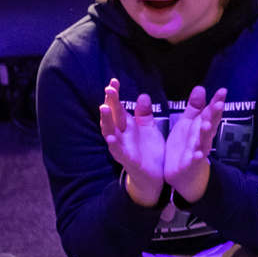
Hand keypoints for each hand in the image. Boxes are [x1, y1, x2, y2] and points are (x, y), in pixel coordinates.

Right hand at [98, 78, 163, 204]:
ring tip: (103, 108)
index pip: (118, 107)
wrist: (154, 175)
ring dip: (106, 121)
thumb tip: (142, 95)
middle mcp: (122, 135)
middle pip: (113, 117)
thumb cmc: (149, 151)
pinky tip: (111, 137)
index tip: (114, 81)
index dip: (115, 95)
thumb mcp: (148, 129)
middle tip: (108, 89)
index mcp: (128, 126)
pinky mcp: (128, 160)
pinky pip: (119, 152)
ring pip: (110, 132)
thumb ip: (145, 113)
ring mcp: (122, 147)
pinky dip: (114, 144)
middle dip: (110, 103)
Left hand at [163, 85, 227, 200]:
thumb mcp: (188, 124)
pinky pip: (195, 160)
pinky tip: (198, 154)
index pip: (211, 112)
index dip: (217, 102)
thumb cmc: (187, 146)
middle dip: (214, 115)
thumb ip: (194, 107)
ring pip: (204, 141)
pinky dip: (197, 157)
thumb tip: (200, 87)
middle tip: (218, 104)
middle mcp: (203, 138)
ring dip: (206, 134)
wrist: (184, 174)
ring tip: (206, 124)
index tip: (222, 91)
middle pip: (211, 125)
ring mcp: (198, 151)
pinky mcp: (190, 164)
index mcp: (202, 127)